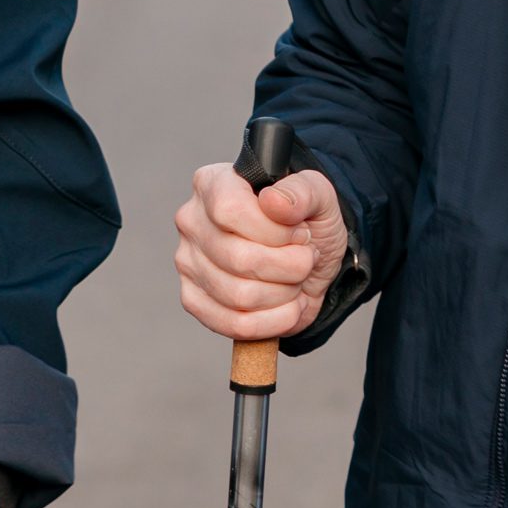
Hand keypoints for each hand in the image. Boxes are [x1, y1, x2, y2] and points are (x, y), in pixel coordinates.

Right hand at [175, 159, 348, 344]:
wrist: (308, 256)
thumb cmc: (307, 220)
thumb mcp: (320, 196)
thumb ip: (302, 191)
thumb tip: (273, 201)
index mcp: (213, 183)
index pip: (230, 210)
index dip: (274, 231)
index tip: (300, 232)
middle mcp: (192, 221)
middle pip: (238, 258)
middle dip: (290, 266)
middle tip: (306, 258)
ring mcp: (188, 263)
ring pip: (239, 295)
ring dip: (285, 293)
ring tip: (296, 278)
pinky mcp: (193, 300)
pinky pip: (234, 325)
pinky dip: (274, 321)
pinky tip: (288, 304)